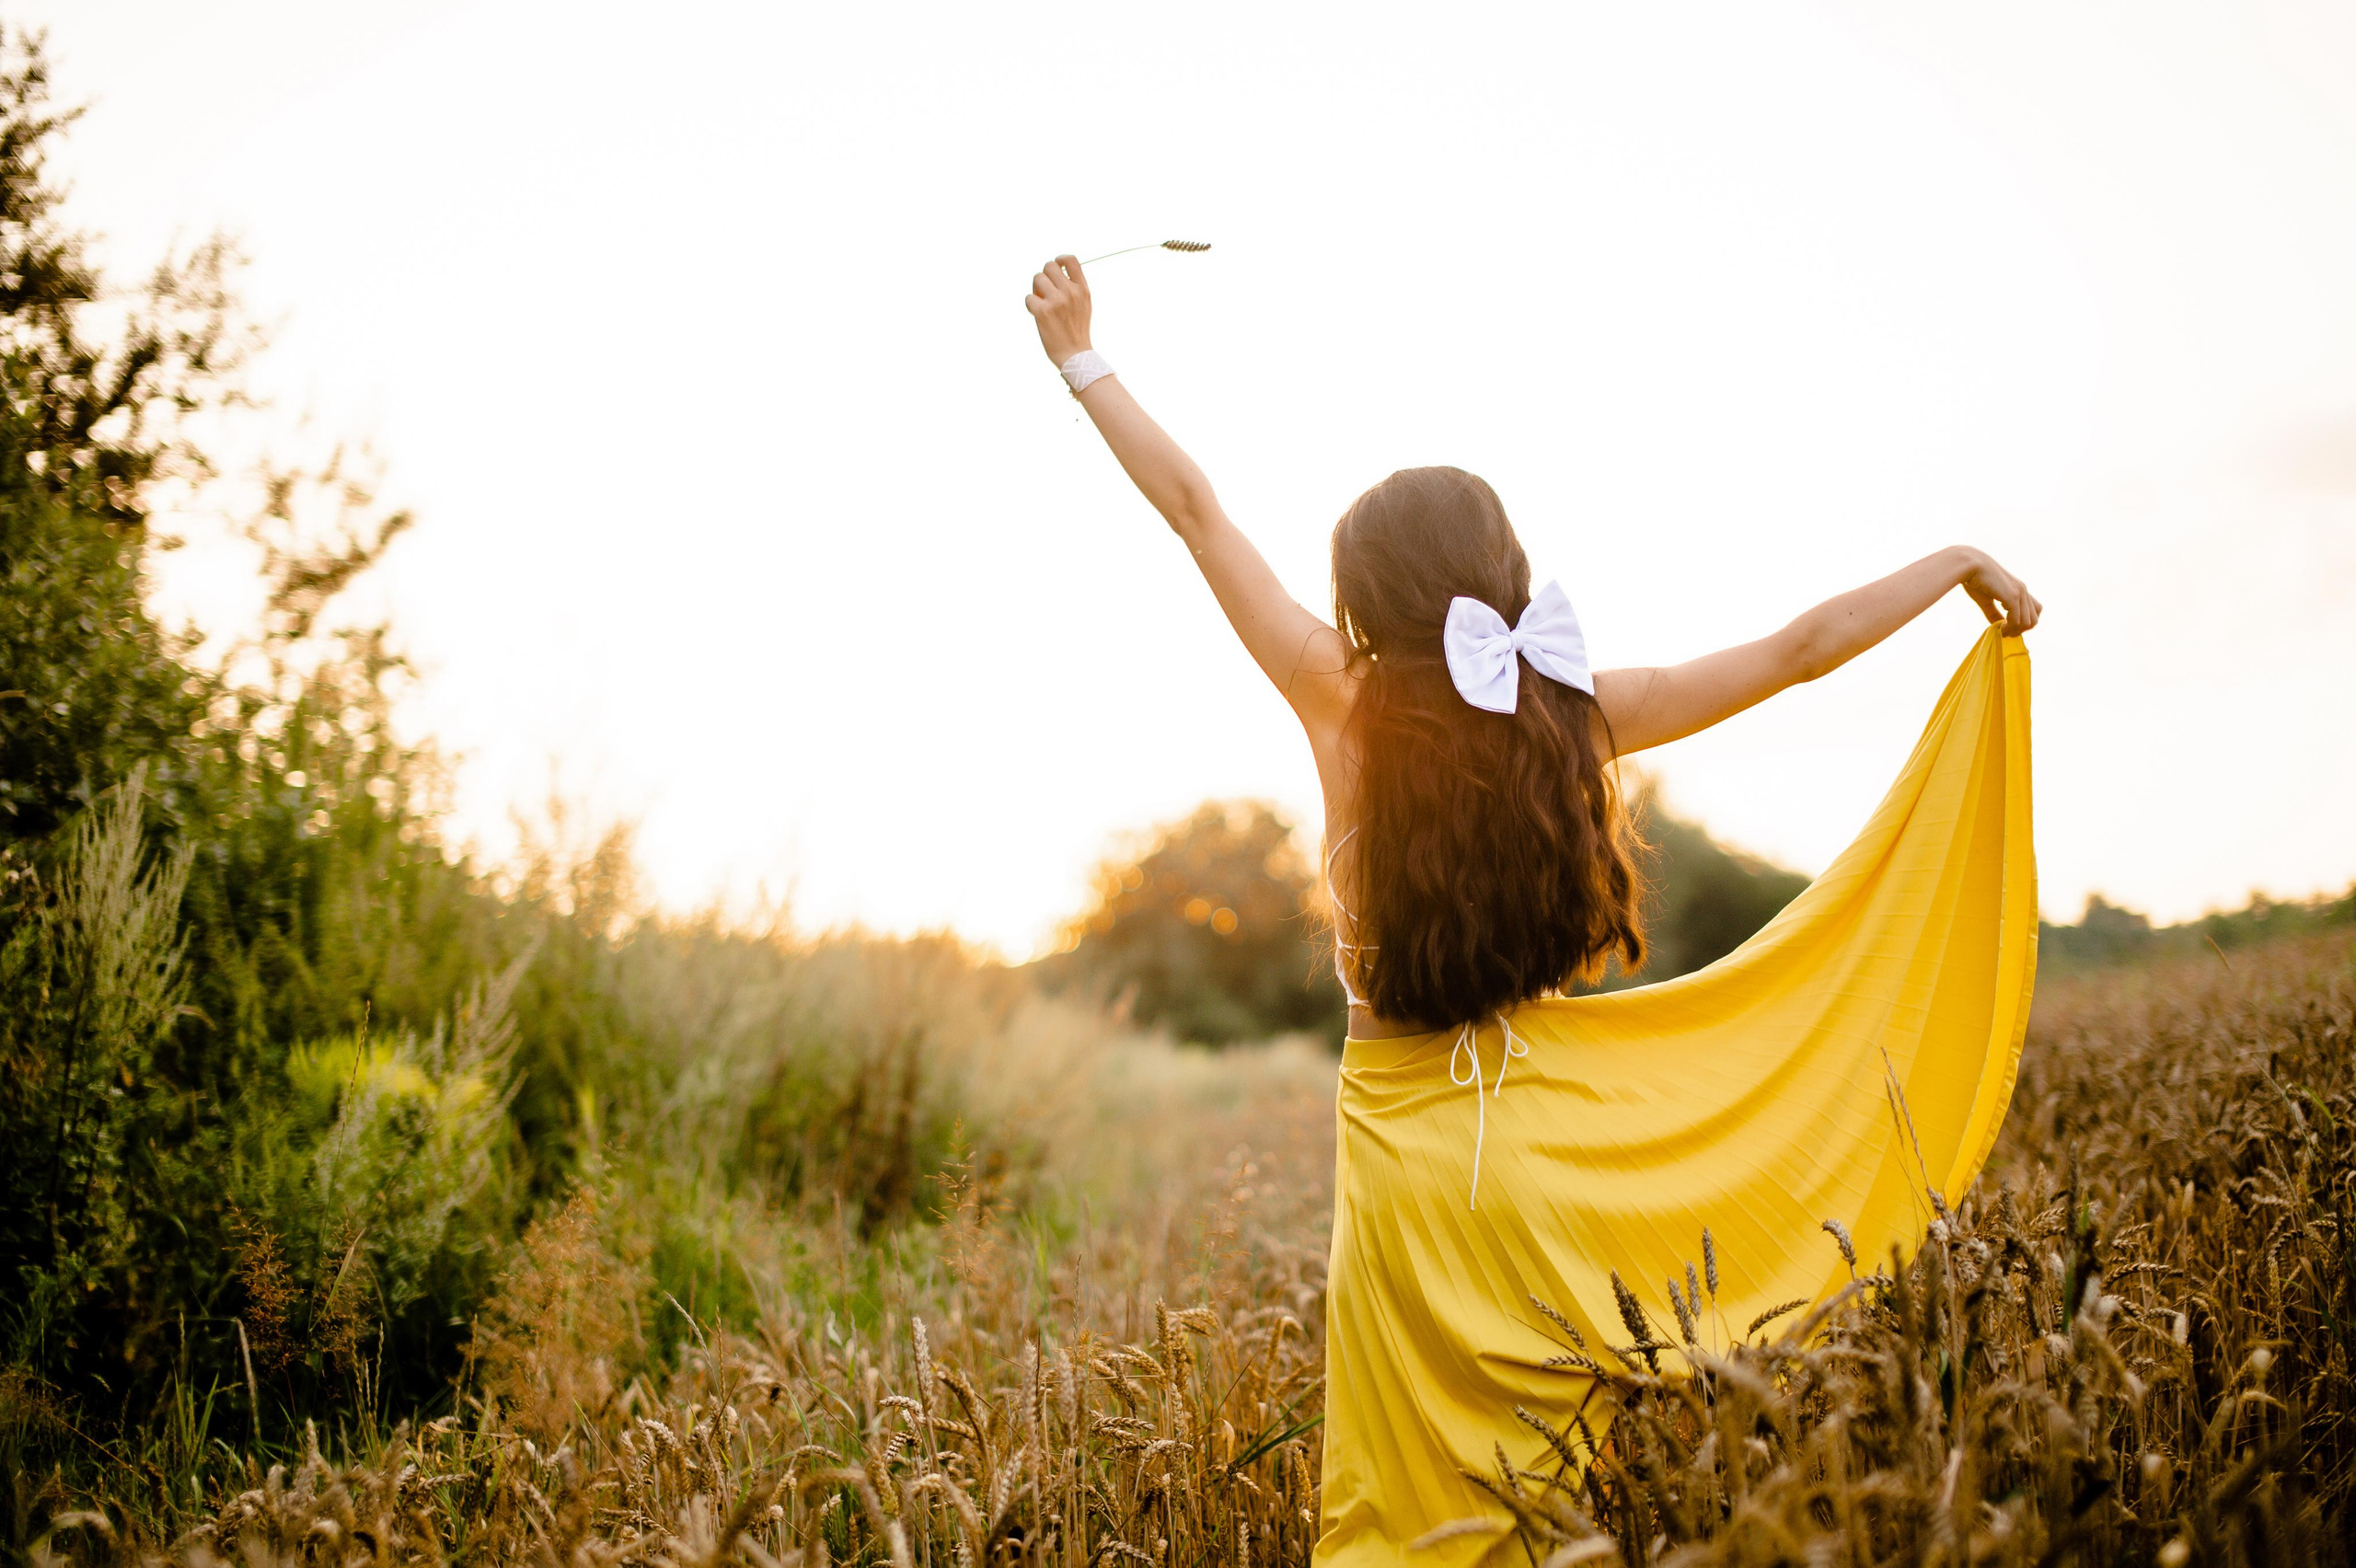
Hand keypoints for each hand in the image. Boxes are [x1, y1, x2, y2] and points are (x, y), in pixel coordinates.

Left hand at [1025, 254, 1092, 368]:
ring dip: (1036, 290)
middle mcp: (1070, 292)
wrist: (1075, 356)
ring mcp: (1056, 301)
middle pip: (1049, 266)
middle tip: (1045, 291)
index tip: (1056, 268)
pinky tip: (1038, 315)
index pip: (1070, 260)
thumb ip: (1074, 287)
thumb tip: (1057, 271)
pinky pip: (1029, 298)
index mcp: (1082, 289)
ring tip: (1042, 303)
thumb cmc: (1077, 331)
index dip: (1060, 260)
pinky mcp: (1043, 312)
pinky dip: (1030, 306)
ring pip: (1037, 279)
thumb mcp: (1084, 305)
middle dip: (1044, 277)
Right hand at [1956, 548, 2041, 634]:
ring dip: (2015, 631)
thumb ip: (1994, 613)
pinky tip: (1999, 630)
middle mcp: (2023, 590)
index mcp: (2019, 588)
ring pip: (2027, 622)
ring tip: (2001, 632)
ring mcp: (2019, 593)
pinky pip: (2016, 620)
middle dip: (2022, 630)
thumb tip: (1998, 627)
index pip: (2034, 610)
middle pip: (2034, 618)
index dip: (2024, 623)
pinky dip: (2009, 628)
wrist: (1969, 565)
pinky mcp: (2012, 596)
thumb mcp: (1986, 599)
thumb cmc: (1974, 578)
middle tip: (2006, 633)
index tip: (2009, 628)